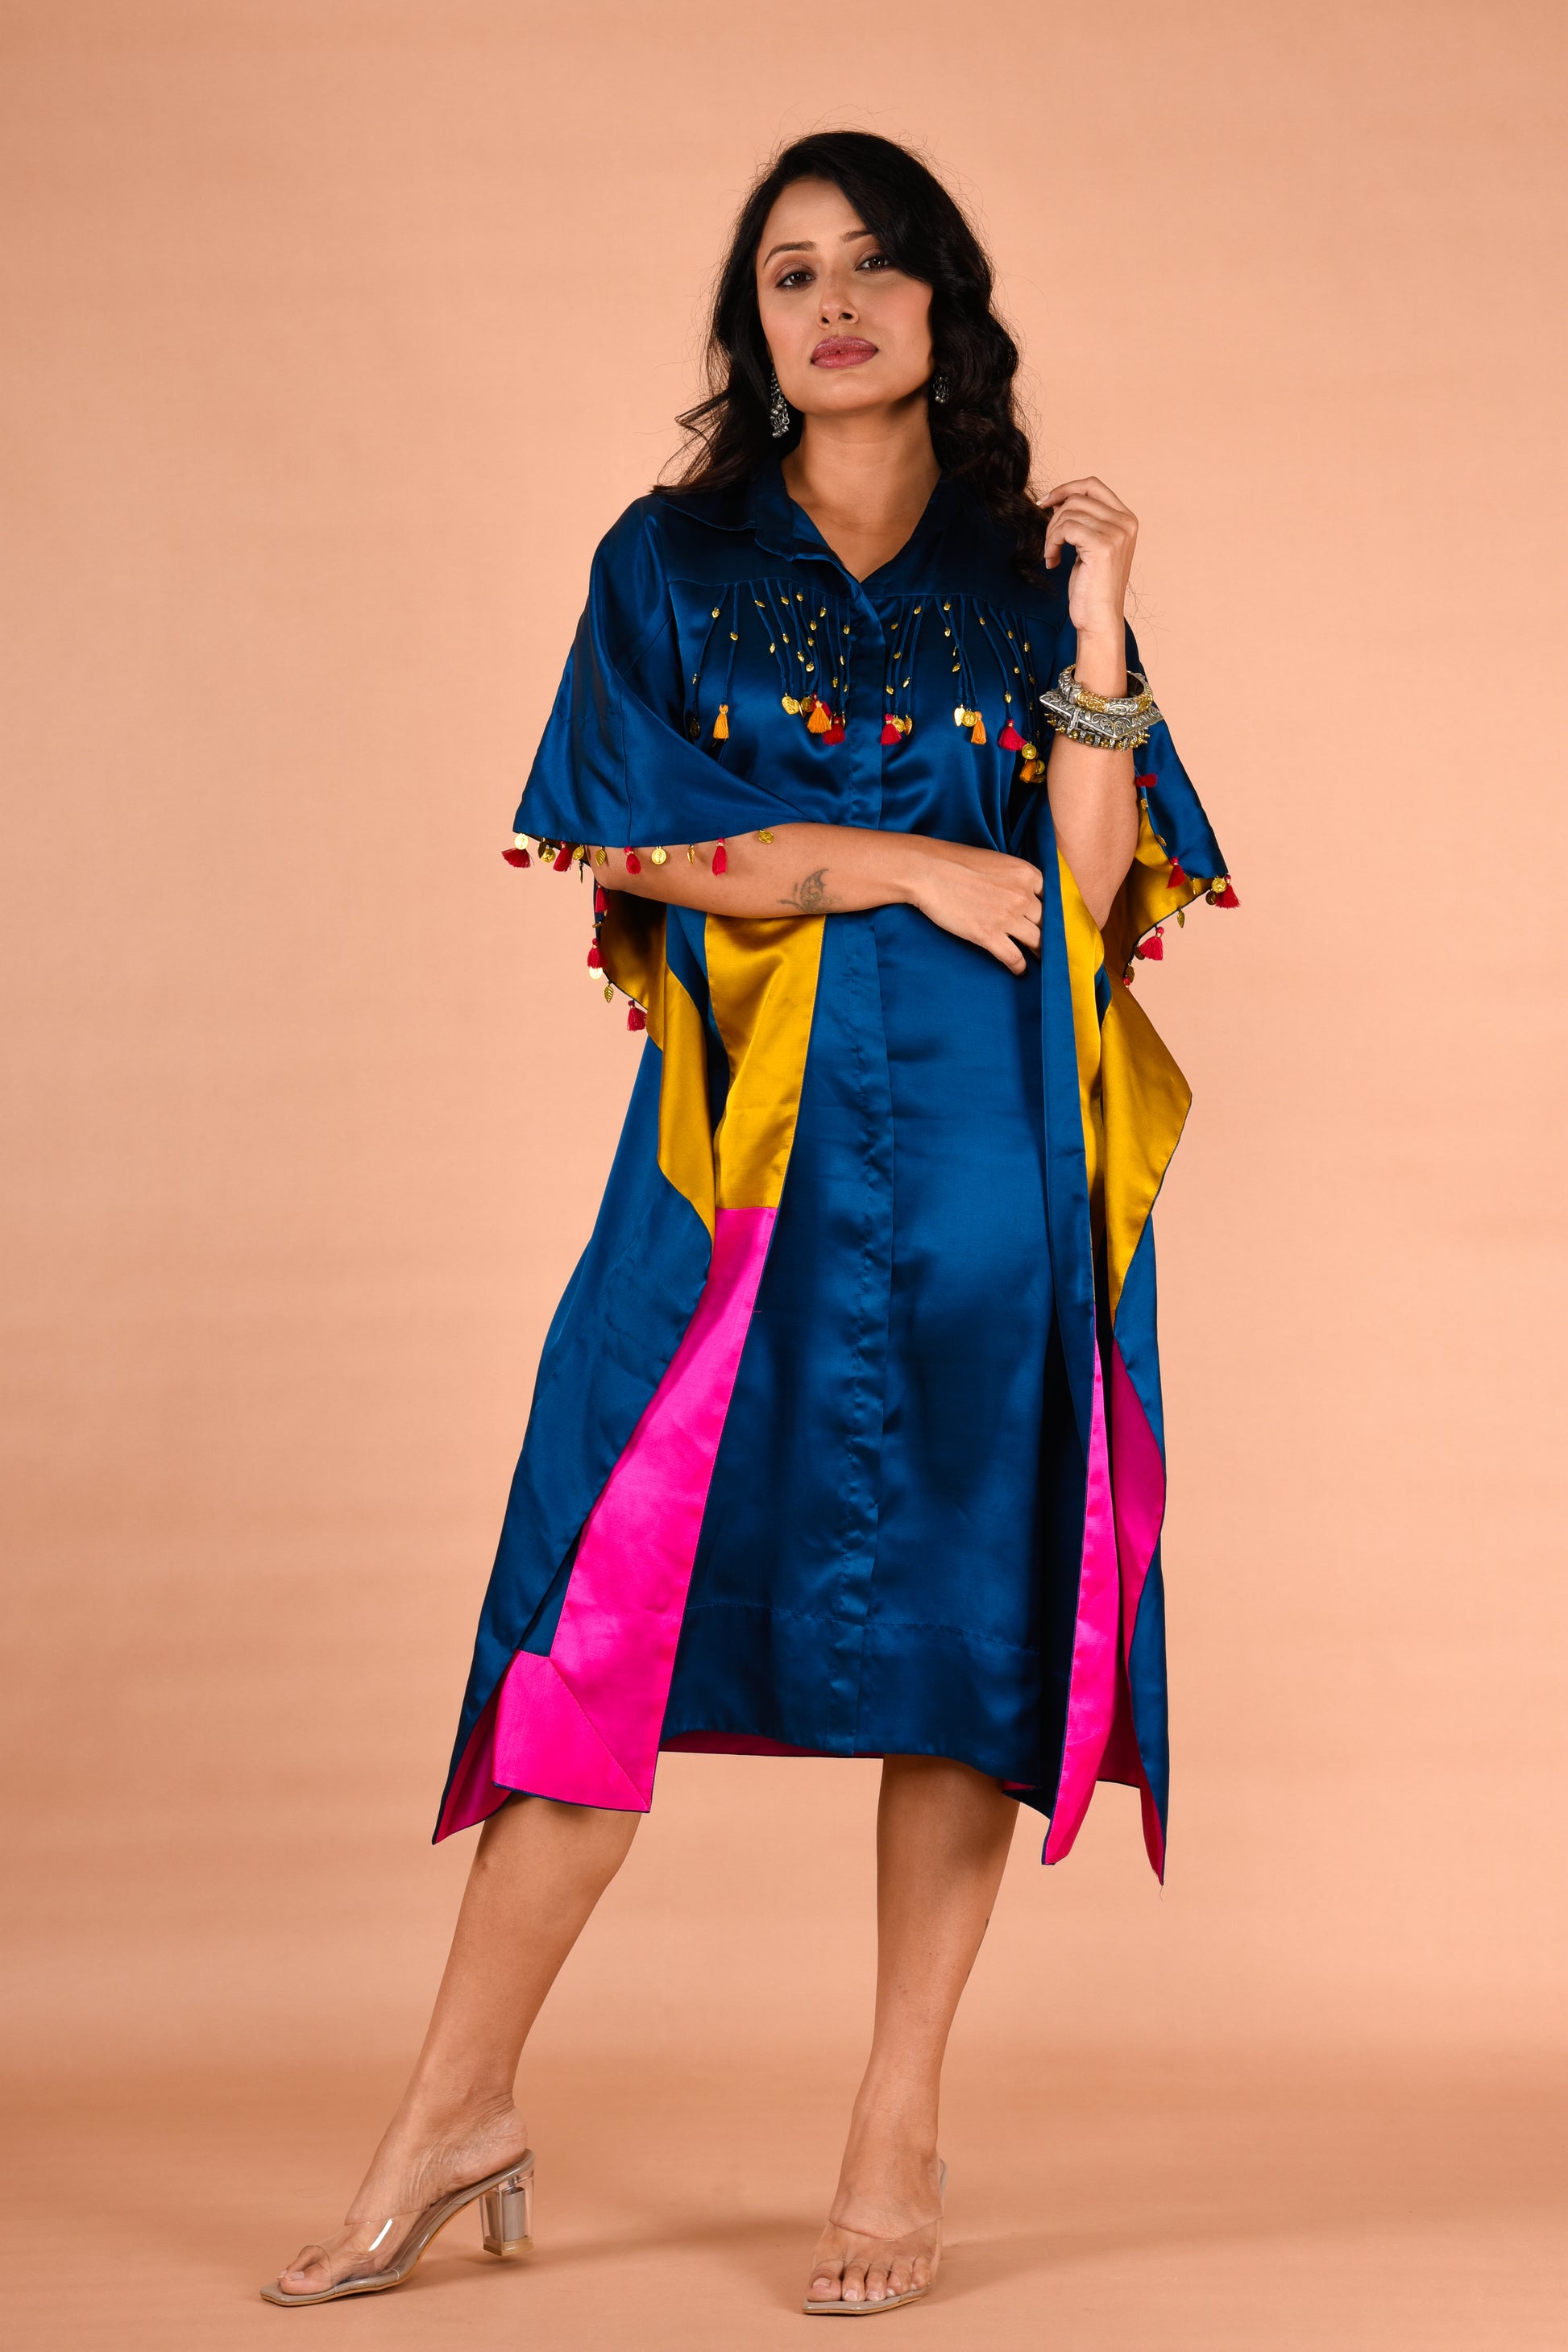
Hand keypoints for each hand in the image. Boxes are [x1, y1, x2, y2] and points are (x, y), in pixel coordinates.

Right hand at [908, 841, 1042, 974]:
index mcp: (1026, 874)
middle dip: (1046, 933)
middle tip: (1045, 943)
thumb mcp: (995, 861)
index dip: (1048, 911)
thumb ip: (1013, 878)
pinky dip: (1019, 967)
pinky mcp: (989, 936)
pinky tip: (1019, 971)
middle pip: (1046, 922)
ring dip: (1039, 953)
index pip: (1050, 898)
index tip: (1046, 921)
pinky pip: (1014, 957)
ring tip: (1039, 960)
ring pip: (1036, 942)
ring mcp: (1008, 917)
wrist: (928, 871)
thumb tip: (1018, 893)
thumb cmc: (955, 862)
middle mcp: (1023, 896)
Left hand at [1042, 476, 1136, 648]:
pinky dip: (1052, 543)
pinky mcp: (1102, 546)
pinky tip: (1052, 561)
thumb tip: (1059, 500)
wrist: (1099, 619)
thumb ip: (1084, 521)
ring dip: (1051, 534)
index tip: (1045, 502)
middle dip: (1054, 518)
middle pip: (1077, 499)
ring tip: (1051, 555)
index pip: (1093, 485)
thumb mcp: (1089, 546)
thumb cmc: (1092, 587)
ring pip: (1068, 513)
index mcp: (1126, 519)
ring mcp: (1116, 533)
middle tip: (1050, 543)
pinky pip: (1066, 528)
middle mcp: (1126, 522)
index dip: (1066, 488)